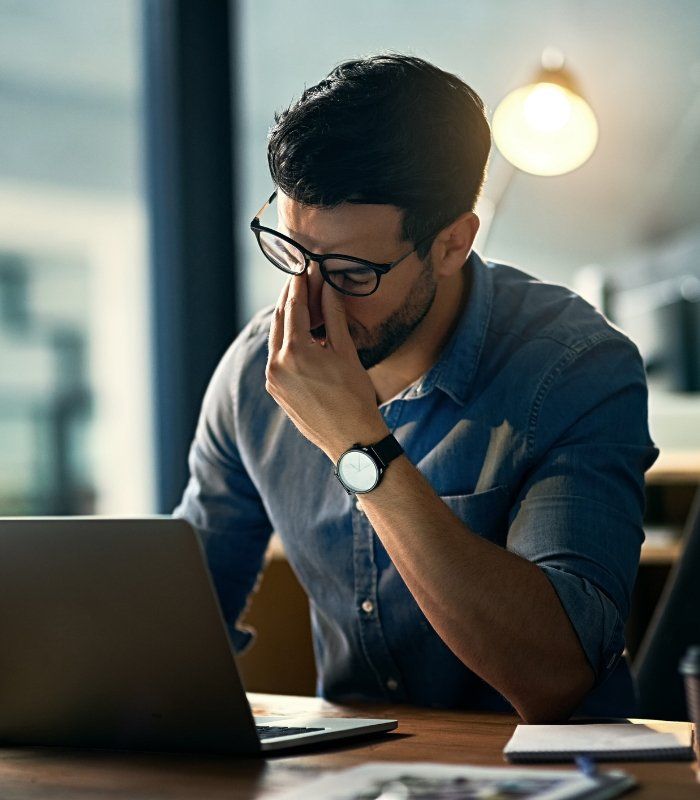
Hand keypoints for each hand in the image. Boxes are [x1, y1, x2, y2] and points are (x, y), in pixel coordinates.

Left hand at [265, 274, 388, 461]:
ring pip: (276, 339)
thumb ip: (334, 316)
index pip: (294, 306)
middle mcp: (277, 364)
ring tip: (300, 303)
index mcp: (295, 352)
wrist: (351, 439)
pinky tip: (299, 334)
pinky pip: (277, 358)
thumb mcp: (346, 352)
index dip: (300, 284)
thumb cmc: (355, 397)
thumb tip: (328, 286)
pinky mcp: (275, 391)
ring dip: (287, 319)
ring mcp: (273, 379)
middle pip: (279, 319)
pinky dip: (286, 342)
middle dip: (289, 298)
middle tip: (299, 279)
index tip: (304, 267)